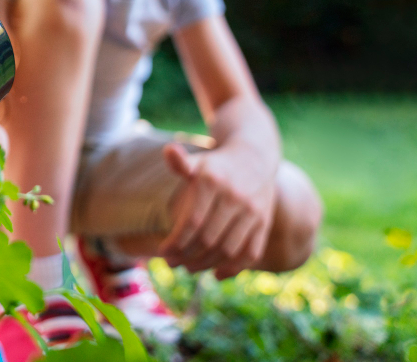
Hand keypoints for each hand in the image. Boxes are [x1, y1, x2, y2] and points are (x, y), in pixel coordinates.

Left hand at [159, 144, 276, 278]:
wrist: (255, 158)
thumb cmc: (216, 166)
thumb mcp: (198, 161)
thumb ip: (181, 163)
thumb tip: (169, 151)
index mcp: (213, 182)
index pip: (193, 222)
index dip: (177, 242)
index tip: (163, 252)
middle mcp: (235, 197)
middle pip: (209, 238)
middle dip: (187, 255)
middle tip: (172, 263)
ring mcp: (252, 211)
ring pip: (229, 249)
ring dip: (207, 264)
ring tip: (189, 268)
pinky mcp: (264, 223)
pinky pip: (251, 252)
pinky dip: (234, 268)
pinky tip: (217, 274)